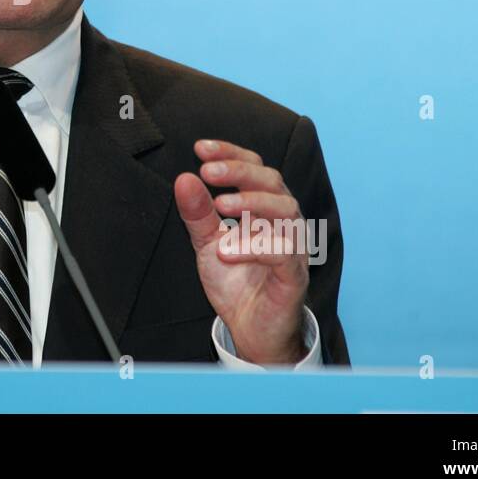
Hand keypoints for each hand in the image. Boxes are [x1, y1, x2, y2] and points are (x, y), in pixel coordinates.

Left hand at [174, 139, 308, 364]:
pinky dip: (255, 246)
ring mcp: (292, 246)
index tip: (200, 149)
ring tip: (220, 206)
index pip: (254, 168)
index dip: (230, 154)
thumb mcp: (206, 243)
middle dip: (239, 172)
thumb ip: (198, 213)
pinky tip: (227, 249)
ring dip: (251, 203)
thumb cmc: (236, 281)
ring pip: (286, 210)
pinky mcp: (294, 275)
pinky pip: (283, 253)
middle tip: (207, 172)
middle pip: (272, 181)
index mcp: (263, 208)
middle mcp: (282, 221)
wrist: (250, 329)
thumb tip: (183, 178)